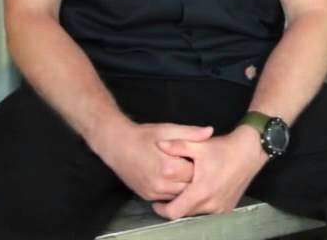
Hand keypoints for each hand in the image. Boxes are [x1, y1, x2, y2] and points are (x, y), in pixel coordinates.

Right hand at [88, 120, 213, 201]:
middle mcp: (161, 185)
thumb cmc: (143, 136)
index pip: (196, 173)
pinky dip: (173, 190)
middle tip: (194, 164)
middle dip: (194, 177)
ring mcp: (153, 193)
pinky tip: (173, 178)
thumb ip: (191, 133)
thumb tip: (210, 131)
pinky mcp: (147, 197)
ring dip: (184, 185)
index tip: (199, 156)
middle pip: (189, 187)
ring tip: (183, 170)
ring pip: (179, 195)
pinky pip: (168, 198)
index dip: (200, 164)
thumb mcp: (168, 130)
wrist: (116, 145)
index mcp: (169, 168)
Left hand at [151, 125, 268, 218]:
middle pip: (184, 213)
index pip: (174, 212)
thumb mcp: (198, 144)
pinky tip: (201, 190)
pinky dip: (202, 204)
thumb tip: (159, 144)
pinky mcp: (227, 207)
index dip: (162, 209)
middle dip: (175, 204)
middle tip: (170, 192)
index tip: (156, 202)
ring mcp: (220, 208)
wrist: (250, 151)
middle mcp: (211, 204)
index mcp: (201, 191)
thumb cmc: (223, 148)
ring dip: (189, 204)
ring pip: (196, 212)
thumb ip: (177, 145)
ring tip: (186, 189)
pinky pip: (208, 211)